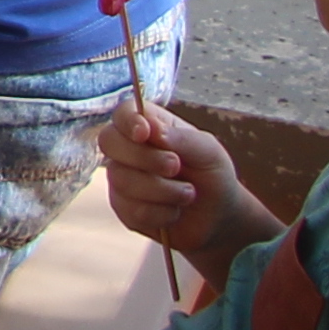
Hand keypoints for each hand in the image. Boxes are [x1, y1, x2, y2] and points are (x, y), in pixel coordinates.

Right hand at [100, 104, 235, 251]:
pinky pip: (131, 210)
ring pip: (122, 180)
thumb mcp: (208, 151)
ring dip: (162, 190)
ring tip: (187, 193)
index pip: (123, 113)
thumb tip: (152, 129)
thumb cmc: (212, 174)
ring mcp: (122, 179)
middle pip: (109, 142)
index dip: (128, 121)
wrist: (218, 216)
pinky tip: (175, 211)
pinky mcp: (124, 209)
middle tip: (175, 166)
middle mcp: (129, 150)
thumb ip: (182, 138)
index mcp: (149, 127)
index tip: (144, 134)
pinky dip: (161, 213)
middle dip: (145, 158)